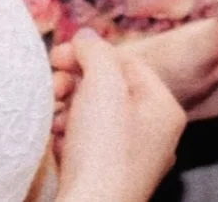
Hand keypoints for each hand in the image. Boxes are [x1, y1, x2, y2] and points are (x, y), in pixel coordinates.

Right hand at [55, 29, 185, 201]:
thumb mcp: (103, 86)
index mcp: (164, 110)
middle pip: (110, 90)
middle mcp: (154, 136)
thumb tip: (87, 37)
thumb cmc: (104, 150)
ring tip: (54, 115)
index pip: (129, 64)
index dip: (92, 54)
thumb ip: (96, 52)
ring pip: (95, 118)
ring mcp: (131, 161)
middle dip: (76, 82)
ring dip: (68, 108)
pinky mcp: (106, 180)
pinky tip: (57, 139)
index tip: (59, 54)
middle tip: (53, 84)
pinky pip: (86, 146)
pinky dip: (68, 137)